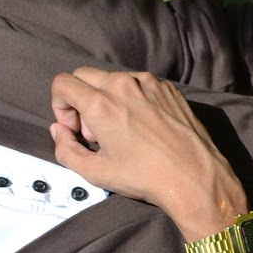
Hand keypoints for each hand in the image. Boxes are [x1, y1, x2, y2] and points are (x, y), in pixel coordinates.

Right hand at [50, 67, 244, 233]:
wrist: (193, 176)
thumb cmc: (145, 176)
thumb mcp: (95, 172)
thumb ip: (65, 149)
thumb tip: (59, 130)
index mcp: (100, 103)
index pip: (62, 83)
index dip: (60, 106)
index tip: (74, 128)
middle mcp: (123, 84)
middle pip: (84, 76)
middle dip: (80, 100)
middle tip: (95, 131)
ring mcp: (148, 82)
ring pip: (112, 78)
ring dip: (106, 98)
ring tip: (121, 130)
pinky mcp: (167, 87)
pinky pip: (138, 83)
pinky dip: (131, 98)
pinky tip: (143, 126)